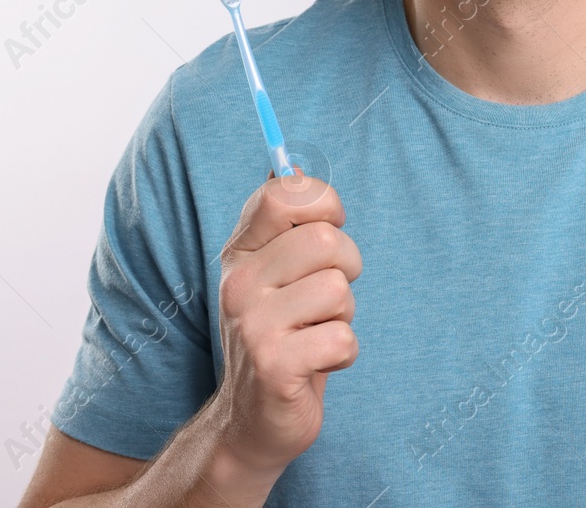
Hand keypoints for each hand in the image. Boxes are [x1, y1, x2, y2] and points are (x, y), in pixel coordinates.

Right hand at [211, 169, 361, 476]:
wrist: (252, 419)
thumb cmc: (280, 335)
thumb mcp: (274, 275)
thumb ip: (284, 225)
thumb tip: (291, 166)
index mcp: (241, 252)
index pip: (284, 193)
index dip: (323, 204)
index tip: (327, 230)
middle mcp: (239, 282)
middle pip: (327, 241)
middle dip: (347, 269)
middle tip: (326, 298)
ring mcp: (253, 325)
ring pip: (339, 289)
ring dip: (343, 316)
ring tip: (316, 332)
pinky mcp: (274, 366)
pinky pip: (343, 339)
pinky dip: (343, 354)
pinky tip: (317, 363)